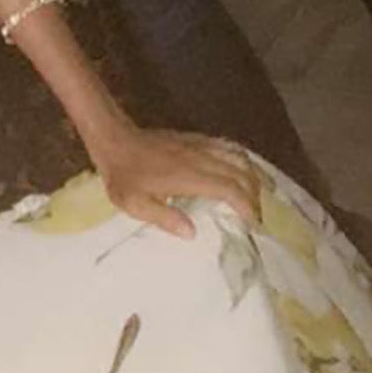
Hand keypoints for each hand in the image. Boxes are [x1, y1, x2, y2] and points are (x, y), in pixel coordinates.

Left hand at [96, 126, 261, 238]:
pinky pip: (226, 145)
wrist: (114, 138)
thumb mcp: (135, 204)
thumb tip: (192, 234)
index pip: (229, 189)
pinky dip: (241, 158)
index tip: (254, 224)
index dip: (247, 206)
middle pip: (241, 172)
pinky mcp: (194, 139)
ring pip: (237, 155)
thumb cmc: (124, 175)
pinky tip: (241, 169)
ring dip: (252, 175)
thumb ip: (164, 219)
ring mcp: (198, 145)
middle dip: (255, 195)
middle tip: (257, 217)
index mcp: (188, 176)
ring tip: (256, 195)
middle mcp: (199, 158)